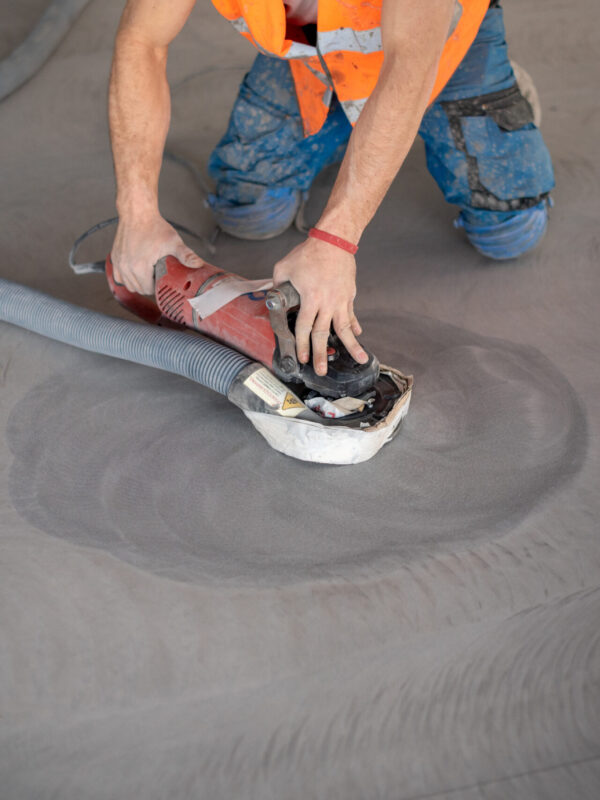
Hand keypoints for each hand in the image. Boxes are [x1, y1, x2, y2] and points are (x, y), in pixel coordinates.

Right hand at [111, 213, 204, 294]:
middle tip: (157, 276)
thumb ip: (186, 255)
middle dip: (149, 286)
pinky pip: (118, 277)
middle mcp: (126, 267)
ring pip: (128, 285)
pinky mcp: (114, 258)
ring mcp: (118, 263)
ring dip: (138, 283)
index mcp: (139, 267)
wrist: (137, 213)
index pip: (148, 289)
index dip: (157, 287)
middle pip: (138, 289)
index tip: (163, 279)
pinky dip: (126, 278)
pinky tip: (135, 273)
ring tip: (148, 275)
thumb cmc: (154, 226)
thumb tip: (199, 264)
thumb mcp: (173, 242)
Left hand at [273, 237, 367, 376]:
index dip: (302, 344)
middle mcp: (327, 303)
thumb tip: (273, 296)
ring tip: (360, 360)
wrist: (334, 241)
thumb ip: (278, 284)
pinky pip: (351, 315)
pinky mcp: (349, 295)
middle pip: (323, 334)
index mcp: (310, 298)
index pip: (304, 327)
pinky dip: (354, 327)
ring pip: (345, 328)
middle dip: (321, 354)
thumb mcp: (284, 266)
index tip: (302, 358)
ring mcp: (341, 300)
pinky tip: (357, 336)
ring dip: (352, 346)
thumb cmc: (309, 253)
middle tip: (321, 371)